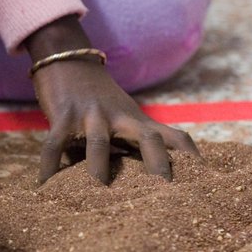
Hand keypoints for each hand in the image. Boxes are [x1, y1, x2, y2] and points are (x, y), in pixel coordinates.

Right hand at [26, 16, 198, 183]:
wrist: (68, 58)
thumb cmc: (99, 98)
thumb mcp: (126, 115)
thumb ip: (139, 140)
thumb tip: (153, 182)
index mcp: (139, 120)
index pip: (174, 137)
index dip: (192, 158)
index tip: (206, 181)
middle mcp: (120, 117)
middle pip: (147, 139)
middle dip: (157, 163)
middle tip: (163, 192)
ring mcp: (91, 115)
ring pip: (99, 143)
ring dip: (99, 168)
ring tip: (98, 193)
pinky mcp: (63, 114)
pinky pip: (55, 143)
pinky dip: (50, 165)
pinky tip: (44, 185)